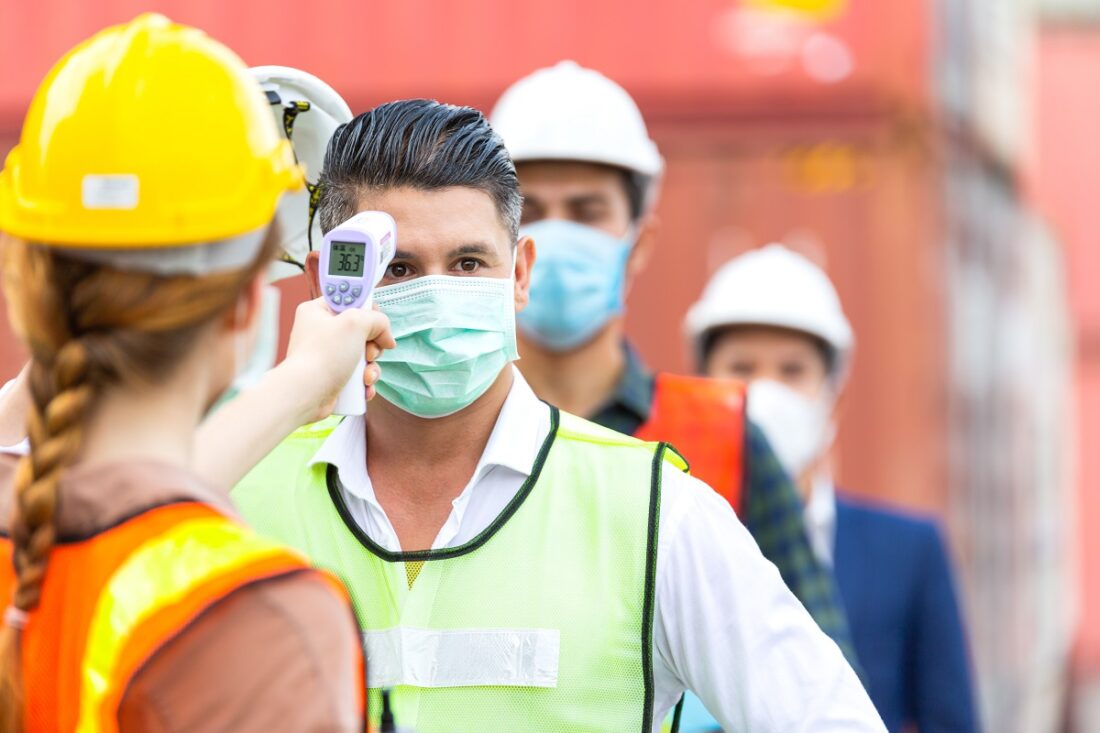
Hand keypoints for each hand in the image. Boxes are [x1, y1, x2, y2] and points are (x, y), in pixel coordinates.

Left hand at [276, 298, 394, 424]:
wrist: (306, 394)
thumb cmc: (322, 356)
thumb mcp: (355, 323)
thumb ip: (376, 319)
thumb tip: (385, 334)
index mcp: (319, 311)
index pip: (350, 298)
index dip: (366, 306)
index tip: (375, 314)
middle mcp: (322, 331)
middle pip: (362, 329)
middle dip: (373, 343)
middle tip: (369, 351)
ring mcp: (328, 354)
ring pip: (364, 354)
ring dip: (371, 366)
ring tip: (365, 375)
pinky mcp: (333, 375)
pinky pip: (359, 373)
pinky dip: (365, 381)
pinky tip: (363, 387)